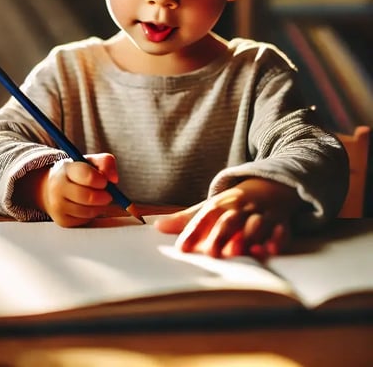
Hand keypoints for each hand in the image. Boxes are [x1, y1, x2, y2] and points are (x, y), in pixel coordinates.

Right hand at [38, 153, 118, 226]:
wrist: (52, 188)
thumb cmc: (77, 174)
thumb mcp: (90, 162)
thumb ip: (106, 163)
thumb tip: (114, 179)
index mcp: (66, 168)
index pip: (87, 175)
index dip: (101, 180)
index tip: (105, 182)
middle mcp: (58, 186)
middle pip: (88, 197)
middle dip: (104, 197)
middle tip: (108, 195)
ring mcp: (57, 205)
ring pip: (88, 211)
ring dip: (99, 207)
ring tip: (98, 200)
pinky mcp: (62, 220)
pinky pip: (85, 220)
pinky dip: (91, 214)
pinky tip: (88, 207)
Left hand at [154, 179, 299, 258]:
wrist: (271, 184)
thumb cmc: (235, 203)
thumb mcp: (210, 207)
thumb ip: (186, 219)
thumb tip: (157, 226)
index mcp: (221, 204)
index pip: (204, 218)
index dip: (192, 232)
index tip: (181, 249)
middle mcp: (240, 208)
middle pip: (229, 221)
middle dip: (220, 235)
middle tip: (211, 253)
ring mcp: (262, 213)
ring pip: (256, 224)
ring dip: (249, 237)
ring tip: (240, 251)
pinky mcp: (281, 221)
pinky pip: (281, 231)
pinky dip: (277, 240)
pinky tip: (271, 250)